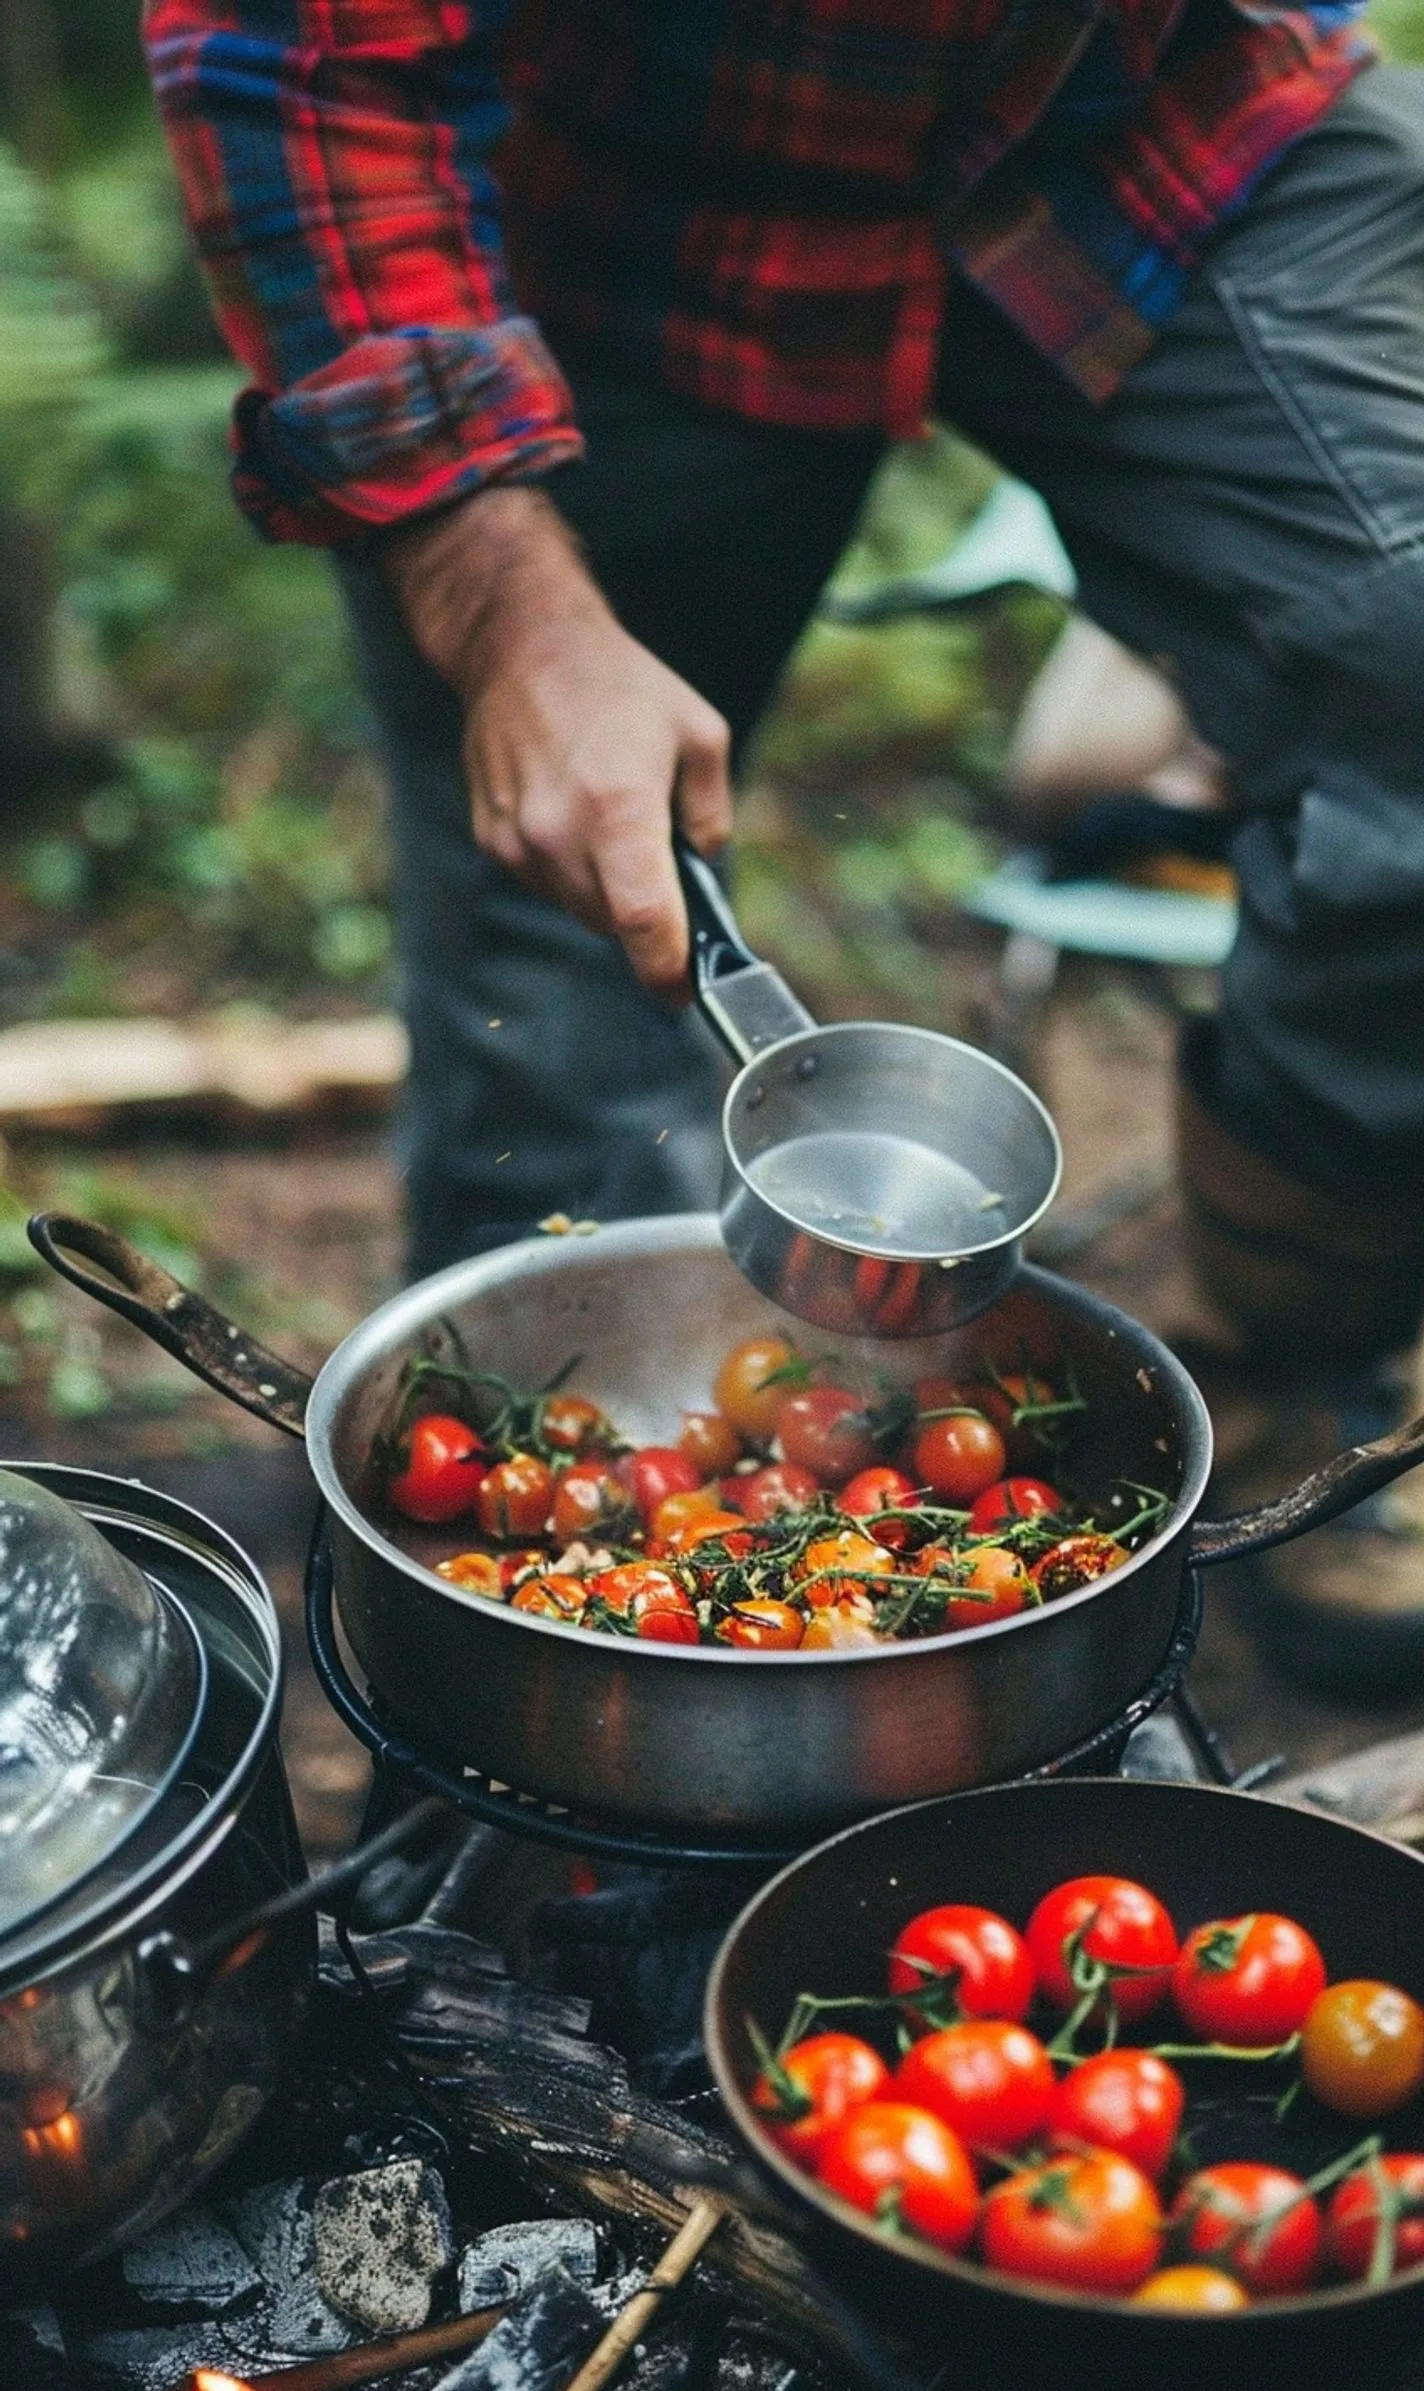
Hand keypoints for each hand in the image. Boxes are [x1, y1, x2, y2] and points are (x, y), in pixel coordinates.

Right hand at [383, 485, 732, 995]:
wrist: (522, 649)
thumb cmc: (620, 687)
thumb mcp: (700, 737)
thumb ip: (711, 819)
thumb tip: (703, 877)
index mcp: (618, 807)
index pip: (642, 920)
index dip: (666, 968)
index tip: (682, 989)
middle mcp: (559, 831)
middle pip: (612, 924)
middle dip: (643, 912)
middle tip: (656, 856)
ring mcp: (518, 840)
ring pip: (577, 909)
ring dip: (603, 889)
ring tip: (608, 817)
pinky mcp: (493, 840)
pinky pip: (545, 885)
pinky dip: (568, 868)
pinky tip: (572, 810)